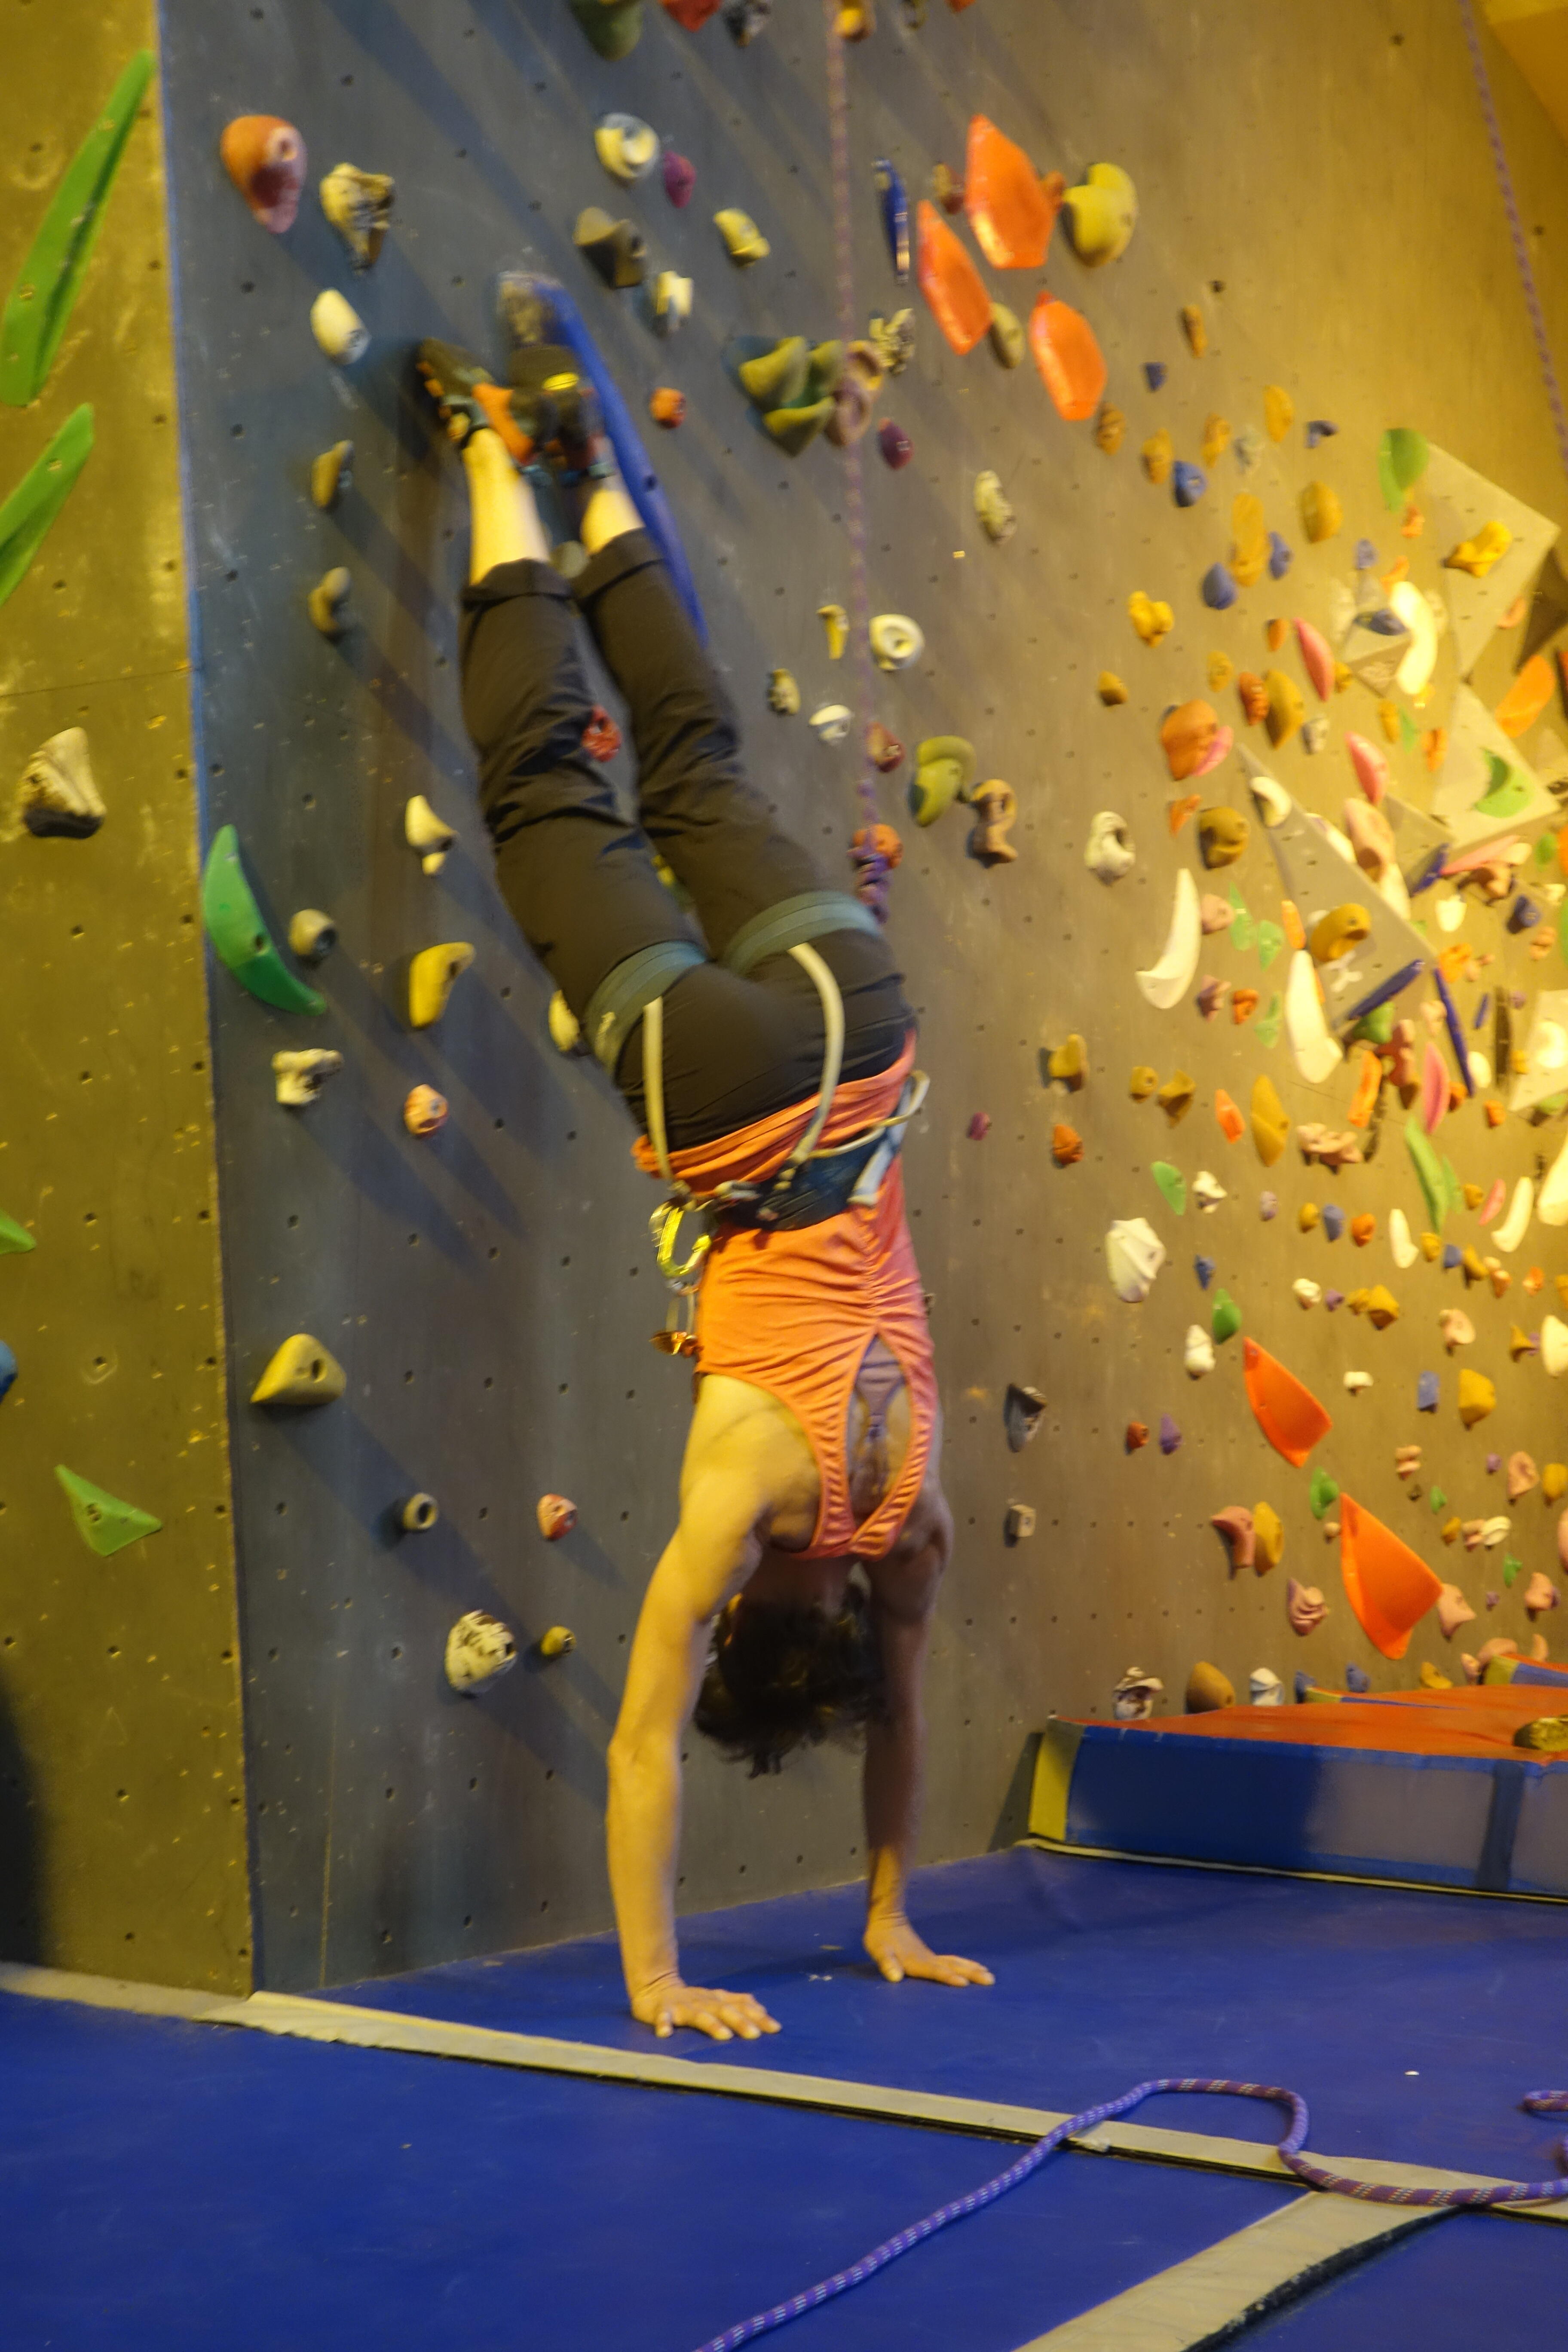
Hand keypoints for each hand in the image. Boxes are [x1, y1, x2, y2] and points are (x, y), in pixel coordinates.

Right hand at [631, 1977, 780, 2041]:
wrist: (655, 1986)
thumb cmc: (691, 1999)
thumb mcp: (716, 1999)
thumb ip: (737, 2002)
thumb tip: (762, 2008)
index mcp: (716, 1999)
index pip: (741, 2006)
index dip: (758, 2016)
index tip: (776, 2028)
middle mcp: (703, 2001)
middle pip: (724, 2010)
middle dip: (740, 2021)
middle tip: (755, 2035)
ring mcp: (682, 2006)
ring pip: (698, 2015)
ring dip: (711, 2025)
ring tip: (724, 2036)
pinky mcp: (662, 2010)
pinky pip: (662, 2017)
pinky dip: (663, 2023)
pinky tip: (664, 2033)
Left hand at [864, 1914, 994, 1989]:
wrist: (887, 1919)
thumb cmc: (880, 1938)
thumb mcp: (879, 1951)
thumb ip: (887, 1963)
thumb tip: (895, 1977)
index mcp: (916, 1961)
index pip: (935, 1971)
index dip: (948, 1977)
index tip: (964, 1984)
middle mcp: (928, 1959)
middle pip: (953, 1966)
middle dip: (971, 1973)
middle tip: (990, 1980)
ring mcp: (931, 1956)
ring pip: (956, 1962)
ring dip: (972, 1969)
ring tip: (989, 1975)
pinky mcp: (931, 1956)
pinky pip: (952, 1961)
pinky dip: (965, 1965)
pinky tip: (973, 1969)